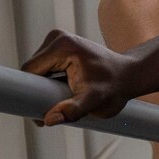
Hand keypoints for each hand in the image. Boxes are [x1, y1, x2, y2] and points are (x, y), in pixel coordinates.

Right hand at [20, 30, 136, 126]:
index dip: (29, 92)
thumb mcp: (94, 102)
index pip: (30, 70)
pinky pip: (45, 67)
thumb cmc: (115, 88)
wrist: (129, 75)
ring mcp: (58, 40)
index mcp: (61, 46)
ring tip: (61, 99)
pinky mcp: (61, 47)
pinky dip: (49, 81)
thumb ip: (72, 110)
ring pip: (37, 70)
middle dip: (38, 90)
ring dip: (43, 87)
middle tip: (53, 109)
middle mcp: (57, 38)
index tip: (36, 110)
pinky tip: (62, 90)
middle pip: (32, 70)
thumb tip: (49, 120)